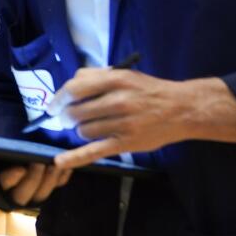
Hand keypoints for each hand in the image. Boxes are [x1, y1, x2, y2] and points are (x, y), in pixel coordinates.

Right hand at [0, 150, 70, 205]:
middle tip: (39, 162)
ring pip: (44, 192)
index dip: (12, 179)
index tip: (19, 168)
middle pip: (26, 193)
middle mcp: (15, 194)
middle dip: (34, 180)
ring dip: (51, 179)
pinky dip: (63, 177)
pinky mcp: (48, 187)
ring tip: (55, 163)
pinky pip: (58, 185)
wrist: (6, 157)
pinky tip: (67, 165)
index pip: (3, 186)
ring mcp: (33, 193)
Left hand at [50, 67, 193, 168]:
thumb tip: (68, 87)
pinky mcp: (126, 143)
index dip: (58, 98)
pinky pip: (94, 151)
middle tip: (70, 119)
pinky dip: (75, 157)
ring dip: (82, 130)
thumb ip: (96, 76)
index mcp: (115, 80)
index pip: (74, 89)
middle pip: (75, 112)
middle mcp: (118, 101)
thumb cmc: (149, 90)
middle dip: (67, 117)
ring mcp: (122, 124)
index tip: (53, 106)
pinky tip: (60, 161)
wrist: (182, 109)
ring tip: (94, 127)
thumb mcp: (125, 74)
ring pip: (83, 131)